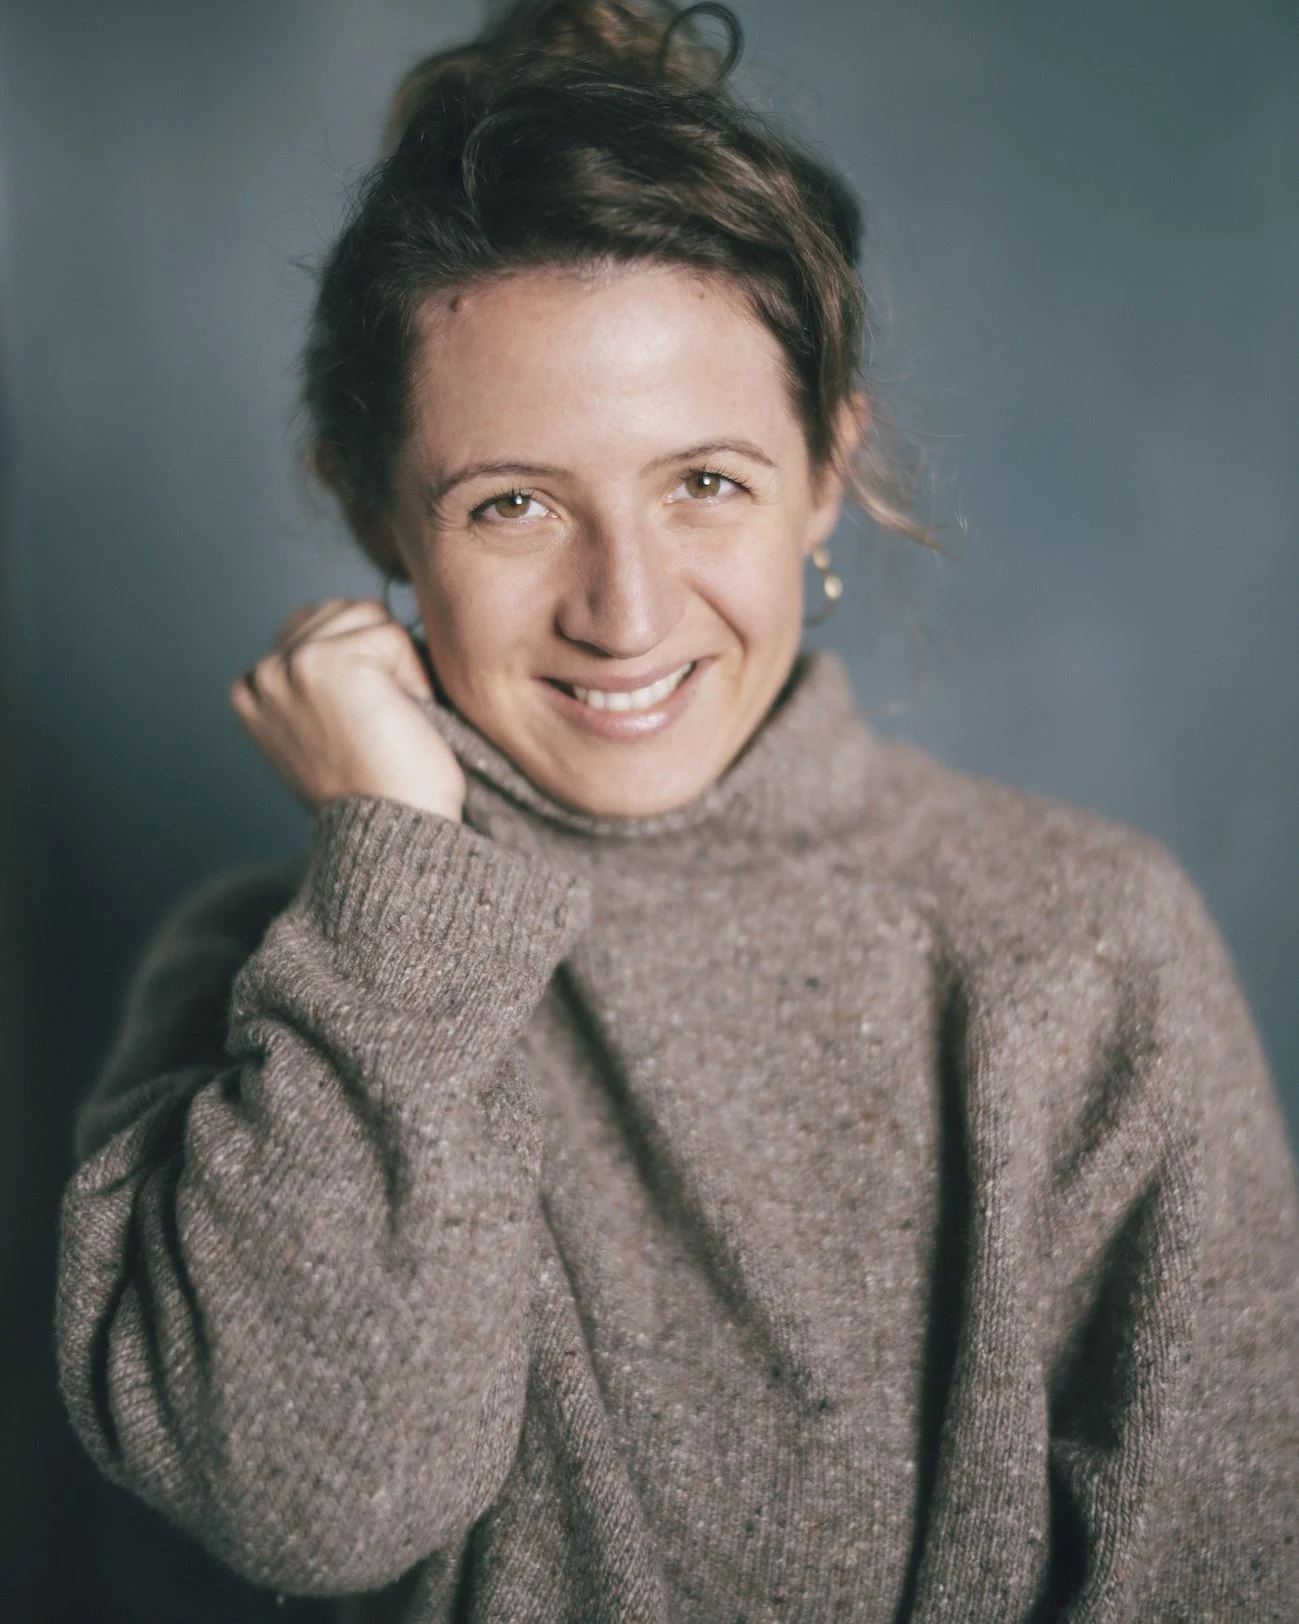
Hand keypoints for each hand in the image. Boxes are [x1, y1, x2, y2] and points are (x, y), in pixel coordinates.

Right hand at [230, 598, 465, 821]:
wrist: (396, 835)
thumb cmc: (380, 792)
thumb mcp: (325, 731)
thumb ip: (318, 680)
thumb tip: (356, 618)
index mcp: (251, 691)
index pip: (317, 626)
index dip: (364, 664)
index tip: (366, 725)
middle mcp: (261, 675)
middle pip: (344, 612)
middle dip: (380, 657)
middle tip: (384, 726)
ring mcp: (288, 664)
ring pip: (370, 616)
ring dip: (400, 665)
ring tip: (391, 722)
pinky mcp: (325, 660)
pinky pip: (394, 634)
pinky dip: (414, 677)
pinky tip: (402, 722)